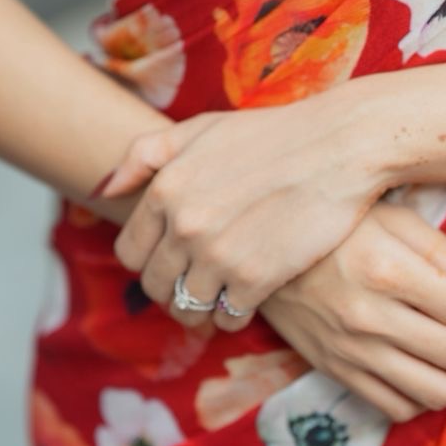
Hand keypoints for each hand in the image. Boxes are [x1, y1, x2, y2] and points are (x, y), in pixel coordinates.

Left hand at [104, 97, 384, 325]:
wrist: (340, 145)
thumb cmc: (273, 133)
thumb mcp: (202, 128)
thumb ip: (145, 154)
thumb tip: (104, 190)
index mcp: (166, 188)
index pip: (130, 252)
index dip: (147, 262)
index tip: (169, 261)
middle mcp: (184, 223)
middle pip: (154, 286)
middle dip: (170, 289)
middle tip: (194, 284)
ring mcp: (219, 254)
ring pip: (187, 307)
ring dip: (199, 308)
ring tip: (217, 297)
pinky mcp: (255, 278)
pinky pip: (227, 318)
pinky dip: (234, 315)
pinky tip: (248, 297)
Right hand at [260, 199, 445, 422]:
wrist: (260, 245)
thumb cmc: (338, 222)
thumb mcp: (397, 219)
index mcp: (390, 271)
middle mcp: (371, 318)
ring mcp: (351, 351)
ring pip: (435, 392)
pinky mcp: (335, 371)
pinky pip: (396, 407)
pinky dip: (431, 400)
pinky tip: (443, 377)